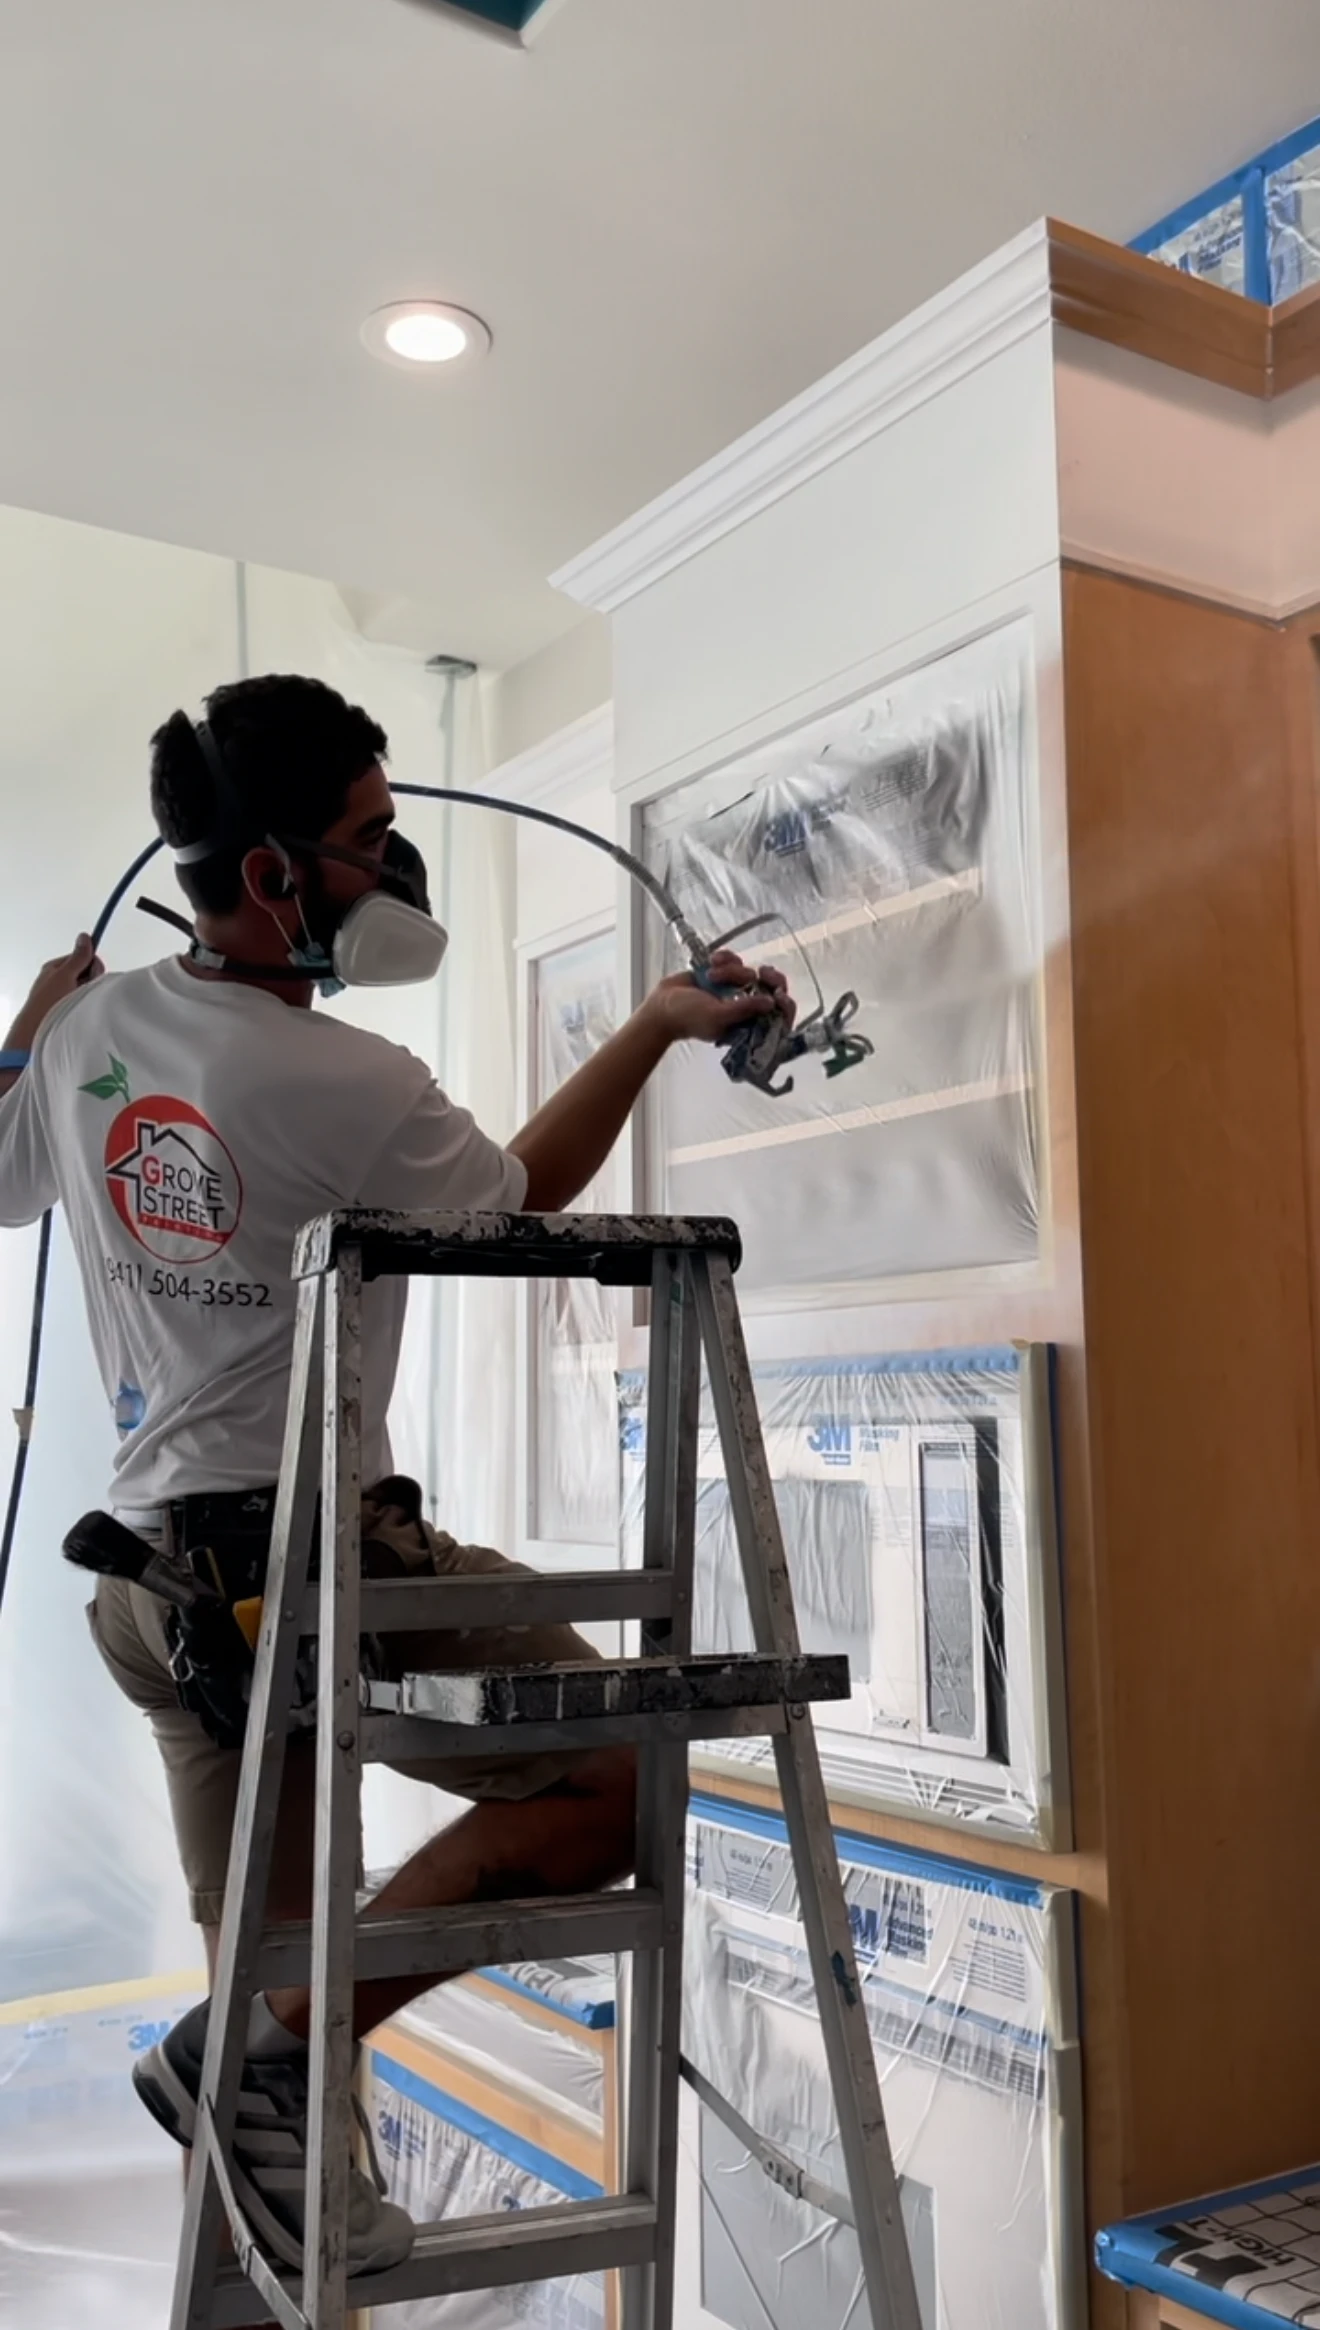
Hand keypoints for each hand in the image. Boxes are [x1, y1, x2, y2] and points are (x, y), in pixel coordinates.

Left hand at [5, 934, 103, 1050]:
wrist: (37, 1032)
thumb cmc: (47, 1002)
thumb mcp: (64, 975)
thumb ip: (78, 958)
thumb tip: (84, 936)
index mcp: (57, 968)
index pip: (84, 958)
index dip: (93, 965)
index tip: (93, 974)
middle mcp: (61, 980)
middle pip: (88, 973)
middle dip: (92, 981)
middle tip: (83, 992)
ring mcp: (66, 995)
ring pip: (89, 989)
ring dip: (90, 995)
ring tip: (82, 1005)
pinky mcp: (71, 1010)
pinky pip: (86, 1002)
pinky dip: (87, 1005)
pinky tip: (83, 1012)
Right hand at [645, 950, 795, 1045]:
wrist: (662, 1004)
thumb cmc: (688, 1017)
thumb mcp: (717, 1016)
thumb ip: (744, 1009)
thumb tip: (770, 1002)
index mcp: (748, 1025)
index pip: (777, 1017)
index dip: (784, 1005)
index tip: (778, 994)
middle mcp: (746, 1007)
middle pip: (771, 989)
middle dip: (767, 979)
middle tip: (763, 972)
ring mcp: (735, 989)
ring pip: (750, 972)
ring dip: (732, 970)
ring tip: (712, 977)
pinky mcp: (725, 974)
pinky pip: (735, 960)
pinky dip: (724, 958)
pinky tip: (712, 960)